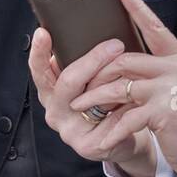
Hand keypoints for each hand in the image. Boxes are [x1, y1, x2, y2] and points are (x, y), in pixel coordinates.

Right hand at [29, 29, 154, 173]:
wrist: (123, 138)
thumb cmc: (106, 104)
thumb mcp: (89, 82)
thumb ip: (81, 63)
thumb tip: (85, 30)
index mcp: (51, 92)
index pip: (39, 70)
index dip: (39, 52)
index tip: (43, 32)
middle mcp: (55, 111)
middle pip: (67, 81)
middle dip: (92, 60)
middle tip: (114, 45)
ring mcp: (70, 131)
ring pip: (90, 99)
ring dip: (111, 79)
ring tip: (129, 62)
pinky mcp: (88, 146)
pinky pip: (109, 119)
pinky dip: (125, 105)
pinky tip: (136, 96)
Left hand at [65, 0, 176, 176]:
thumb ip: (156, 74)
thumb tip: (122, 64)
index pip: (154, 27)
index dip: (136, 6)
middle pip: (124, 59)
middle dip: (96, 73)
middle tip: (78, 85)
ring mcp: (171, 88)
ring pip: (119, 85)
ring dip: (95, 98)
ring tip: (79, 107)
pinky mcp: (165, 111)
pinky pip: (127, 116)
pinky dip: (112, 129)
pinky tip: (103, 138)